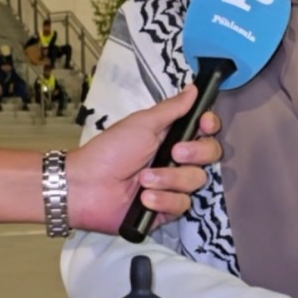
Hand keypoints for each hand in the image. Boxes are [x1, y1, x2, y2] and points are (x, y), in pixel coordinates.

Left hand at [65, 85, 222, 233]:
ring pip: (197, 180)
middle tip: (174, 153)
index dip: (210, 126)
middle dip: (196, 153)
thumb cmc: (110, 151)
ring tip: (143, 180)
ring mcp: (174, 185)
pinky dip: (163, 200)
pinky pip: (183, 204)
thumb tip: (193, 88)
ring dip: (170, 179)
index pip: (205, 131)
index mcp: (172, 137)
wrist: (86, 186)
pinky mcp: (168, 209)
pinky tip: (144, 198)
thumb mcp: (141, 124)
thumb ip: (171, 109)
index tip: (204, 124)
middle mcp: (177, 161)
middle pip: (210, 154)